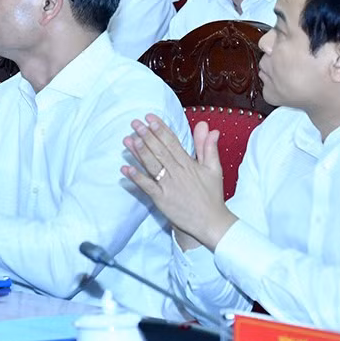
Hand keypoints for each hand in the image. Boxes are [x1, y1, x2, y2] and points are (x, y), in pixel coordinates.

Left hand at [122, 114, 231, 247]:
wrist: (211, 222)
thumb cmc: (211, 195)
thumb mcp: (214, 168)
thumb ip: (208, 147)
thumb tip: (207, 126)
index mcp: (189, 164)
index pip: (172, 142)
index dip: (160, 129)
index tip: (150, 118)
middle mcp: (178, 172)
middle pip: (160, 151)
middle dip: (147, 136)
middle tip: (135, 123)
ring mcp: (169, 186)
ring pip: (152, 165)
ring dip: (140, 152)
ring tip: (129, 139)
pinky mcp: (162, 199)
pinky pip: (148, 186)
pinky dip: (137, 178)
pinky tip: (126, 169)